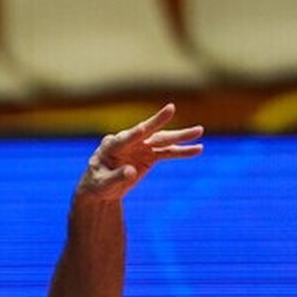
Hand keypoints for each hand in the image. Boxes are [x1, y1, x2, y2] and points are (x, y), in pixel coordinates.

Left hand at [76, 103, 202, 200]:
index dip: (134, 134)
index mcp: (110, 147)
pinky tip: (198, 149)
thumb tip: (131, 172)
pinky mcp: (148, 154)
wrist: (101, 188)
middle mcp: (127, 142)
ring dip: (179, 136)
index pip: (124, 139)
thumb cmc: (97, 184)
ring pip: (161, 140)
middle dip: (158, 121)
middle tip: (171, 108)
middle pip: (145, 132)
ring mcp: (139, 147)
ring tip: (199, 130)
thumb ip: (116, 177)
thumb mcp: (103, 184)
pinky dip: (182, 151)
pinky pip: (167, 152)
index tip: (143, 129)